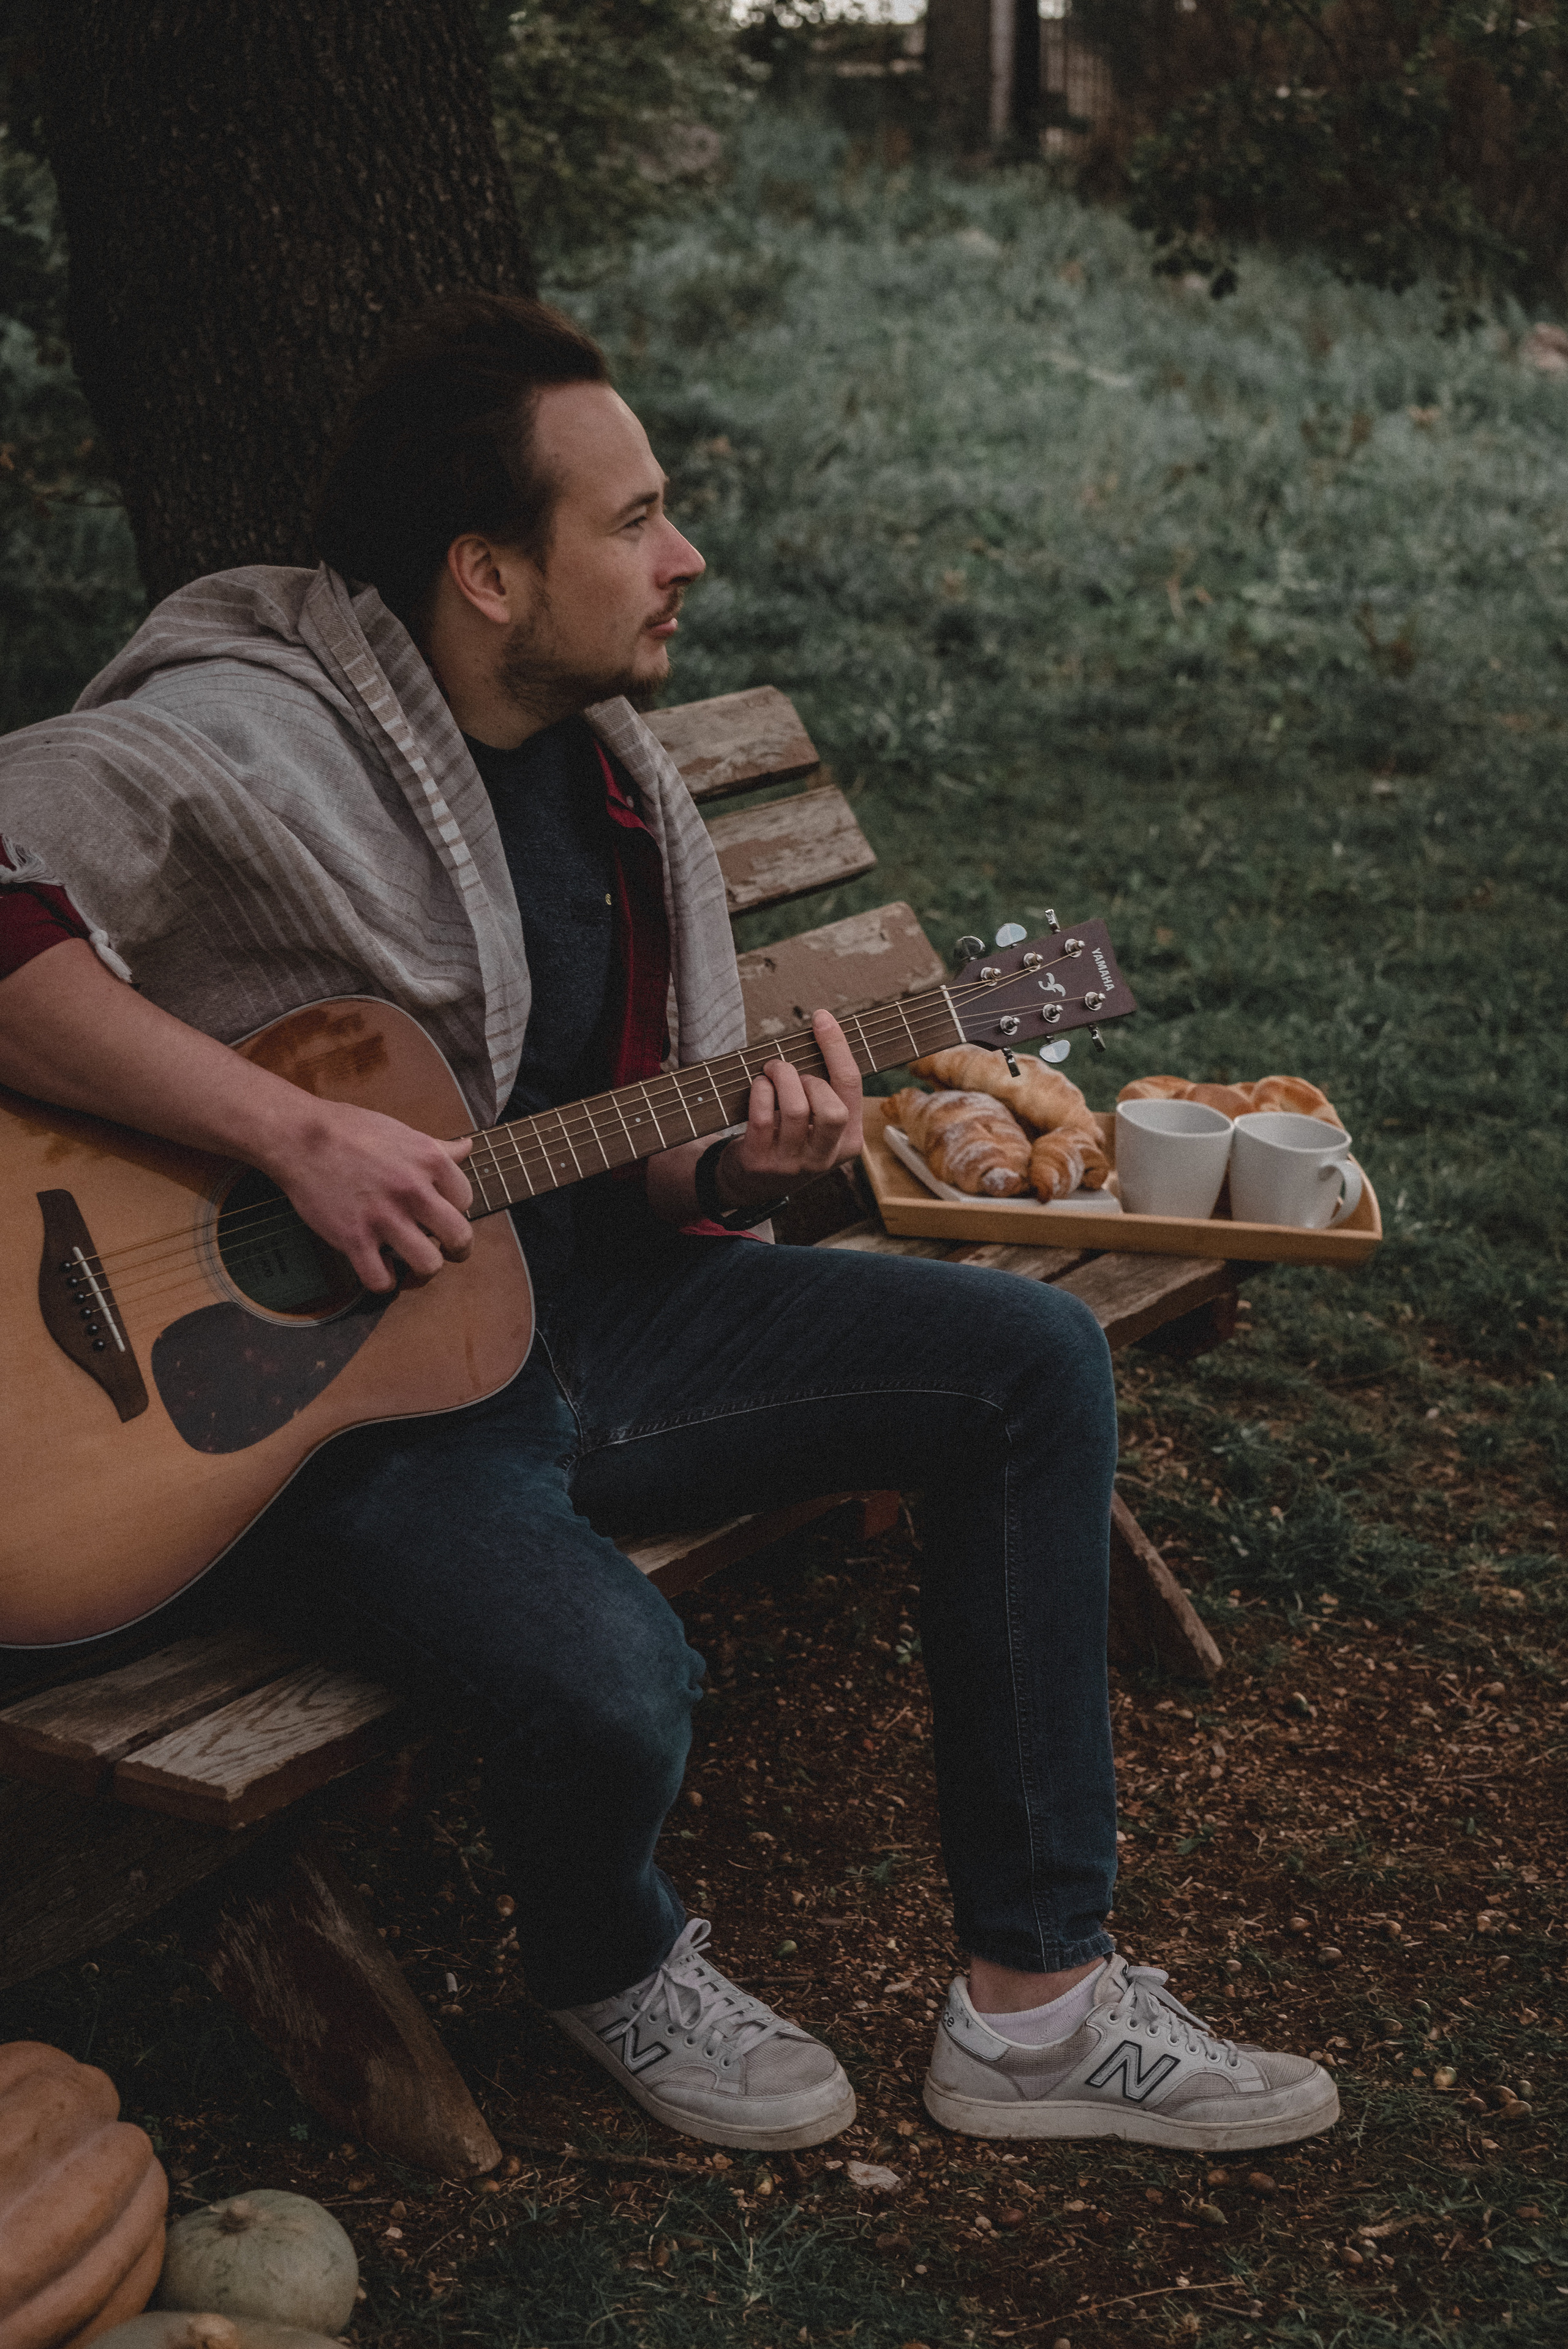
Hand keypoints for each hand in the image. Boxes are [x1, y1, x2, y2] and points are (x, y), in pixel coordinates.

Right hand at [258, 1100, 474, 1293]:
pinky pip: (381, 1280)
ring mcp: (383, 1217)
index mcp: (430, 1161)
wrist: (300, 1137)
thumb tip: (468, 1148)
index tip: (440, 1213)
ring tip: (412, 1264)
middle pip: (460, 1238)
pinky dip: (384, 1281)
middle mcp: (413, 1190)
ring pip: (428, 1266)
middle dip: (457, 1250)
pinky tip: (380, 1266)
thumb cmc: (352, 1131)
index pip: (466, 1201)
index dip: (455, 1210)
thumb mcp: (403, 1131)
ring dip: (423, 1271)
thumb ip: (439, 1147)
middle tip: (444, 1250)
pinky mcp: (353, 1238)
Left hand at [718, 1008, 863, 1209]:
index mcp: (849, 1142)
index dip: (836, 1048)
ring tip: (772, 1071)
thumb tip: (822, 1030)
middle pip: (832, 1108)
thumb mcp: (818, 1124)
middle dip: (809, 1078)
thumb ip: (826, 1090)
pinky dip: (760, 1093)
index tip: (821, 1018)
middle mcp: (825, 1158)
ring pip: (796, 1111)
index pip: (851, 1087)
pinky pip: (764, 1119)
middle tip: (789, 1070)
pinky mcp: (761, 1163)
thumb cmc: (789, 1139)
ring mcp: (793, 1165)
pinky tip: (758, 1087)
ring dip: (781, 1079)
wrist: (751, 1184)